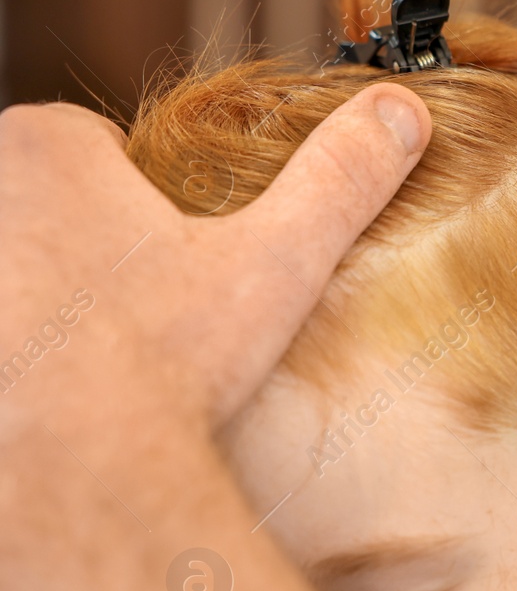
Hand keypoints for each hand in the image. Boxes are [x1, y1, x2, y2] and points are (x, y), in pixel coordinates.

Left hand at [0, 86, 427, 433]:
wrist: (78, 476)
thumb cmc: (164, 363)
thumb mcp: (279, 262)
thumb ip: (338, 179)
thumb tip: (404, 113)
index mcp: (45, 149)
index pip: (98, 146)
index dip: (146, 202)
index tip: (176, 260)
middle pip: (52, 205)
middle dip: (93, 246)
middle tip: (147, 315)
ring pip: (21, 265)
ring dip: (51, 296)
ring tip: (104, 360)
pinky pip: (7, 324)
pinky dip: (27, 349)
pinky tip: (57, 391)